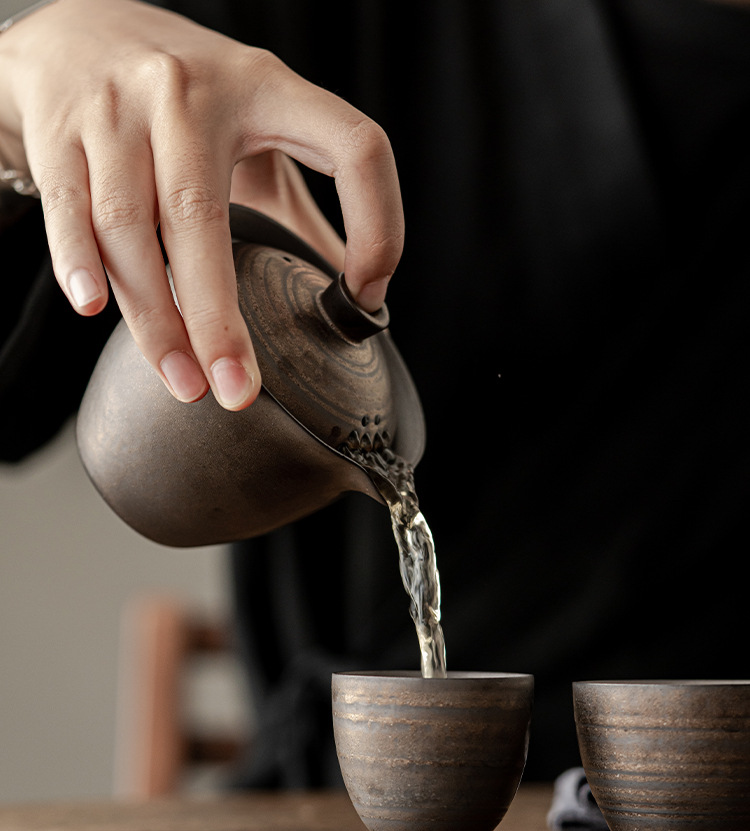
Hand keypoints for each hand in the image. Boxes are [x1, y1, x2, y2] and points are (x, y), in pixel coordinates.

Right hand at [0, 0, 403, 408]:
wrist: (76, 33)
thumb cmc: (186, 95)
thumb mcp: (260, 125)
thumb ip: (305, 206)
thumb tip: (357, 292)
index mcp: (266, 89)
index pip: (352, 146)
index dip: (377, 222)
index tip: (363, 296)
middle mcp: (188, 94)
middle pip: (202, 216)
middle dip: (220, 318)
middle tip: (237, 389)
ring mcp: (117, 111)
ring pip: (129, 226)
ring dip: (156, 317)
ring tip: (183, 379)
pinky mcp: (60, 133)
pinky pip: (69, 210)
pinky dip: (78, 263)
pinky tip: (95, 308)